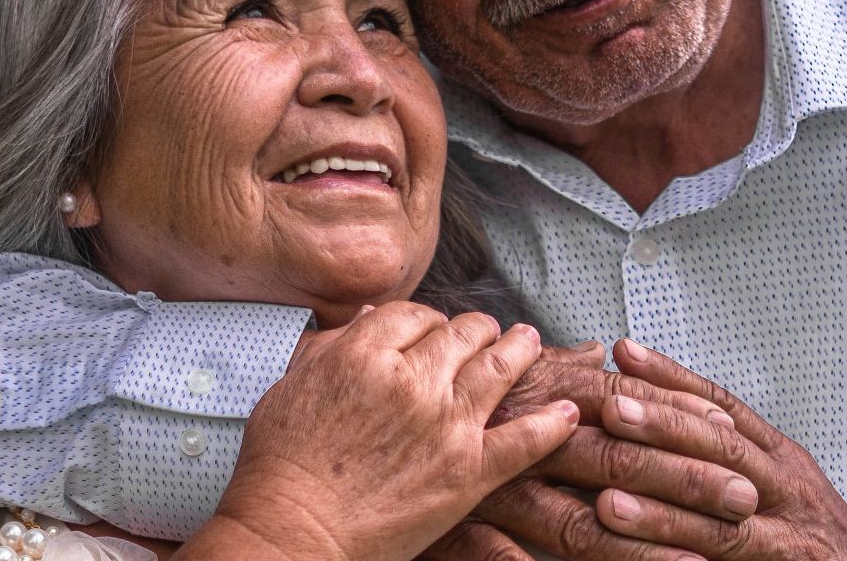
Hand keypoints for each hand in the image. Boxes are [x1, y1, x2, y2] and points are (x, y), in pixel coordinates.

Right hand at [178, 302, 579, 560]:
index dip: (428, 320)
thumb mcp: (291, 388)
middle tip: (488, 331)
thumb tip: (361, 321)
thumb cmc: (279, 468)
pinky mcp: (469, 471)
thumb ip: (329, 349)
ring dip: (521, 349)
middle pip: (463, 332)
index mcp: (364, 353)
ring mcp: (446, 424)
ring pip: (500, 367)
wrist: (291, 532)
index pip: (415, 314)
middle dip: (478, 329)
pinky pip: (525, 439)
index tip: (434, 329)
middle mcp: (412, 379)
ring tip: (530, 343)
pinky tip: (567, 412)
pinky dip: (552, 424)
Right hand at [424, 347, 752, 560]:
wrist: (345, 448)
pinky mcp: (459, 530)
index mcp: (534, 393)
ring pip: (579, 521)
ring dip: (644, 546)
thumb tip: (598, 353)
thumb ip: (552, 371)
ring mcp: (490, 487)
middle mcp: (518, 432)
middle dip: (687, 479)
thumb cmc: (425, 406)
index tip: (734, 435)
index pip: (624, 399)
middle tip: (745, 502)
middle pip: (618, 455)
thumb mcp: (492, 380)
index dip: (680, 415)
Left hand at [588, 340, 846, 560]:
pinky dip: (685, 556)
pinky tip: (645, 557)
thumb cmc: (806, 524)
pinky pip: (731, 558)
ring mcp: (788, 532)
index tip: (627, 353)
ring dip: (663, 510)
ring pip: (722, 516)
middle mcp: (786, 485)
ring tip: (608, 500)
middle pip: (723, 448)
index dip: (675, 379)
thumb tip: (660, 407)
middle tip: (612, 409)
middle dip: (665, 427)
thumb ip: (726, 446)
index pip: (723, 406)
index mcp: (779, 455)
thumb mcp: (777, 474)